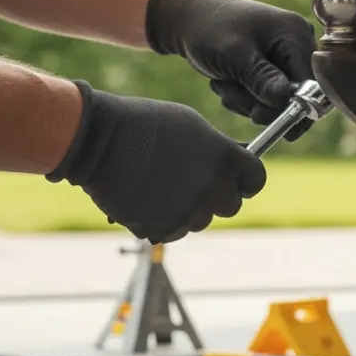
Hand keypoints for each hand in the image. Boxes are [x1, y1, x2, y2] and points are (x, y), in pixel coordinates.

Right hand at [46, 81, 266, 242]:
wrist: (100, 140)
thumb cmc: (145, 124)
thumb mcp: (192, 126)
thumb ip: (218, 149)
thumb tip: (233, 163)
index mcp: (226, 161)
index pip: (256, 180)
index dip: (245, 179)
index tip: (236, 179)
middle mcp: (213, 191)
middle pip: (231, 206)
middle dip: (217, 196)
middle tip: (194, 182)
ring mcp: (188, 213)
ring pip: (200, 220)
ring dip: (188, 209)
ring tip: (163, 186)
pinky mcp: (162, 229)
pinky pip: (173, 231)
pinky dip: (164, 220)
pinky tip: (148, 198)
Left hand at [145, 0, 316, 140]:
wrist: (187, 18)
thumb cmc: (208, 29)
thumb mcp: (233, 54)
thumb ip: (261, 78)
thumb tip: (287, 100)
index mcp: (296, 35)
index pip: (311, 84)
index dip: (291, 107)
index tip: (258, 116)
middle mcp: (299, 45)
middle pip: (296, 97)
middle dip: (261, 103)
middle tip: (229, 93)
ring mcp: (286, 57)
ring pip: (279, 102)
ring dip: (248, 101)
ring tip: (224, 83)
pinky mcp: (274, 68)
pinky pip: (268, 98)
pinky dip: (246, 98)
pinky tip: (228, 82)